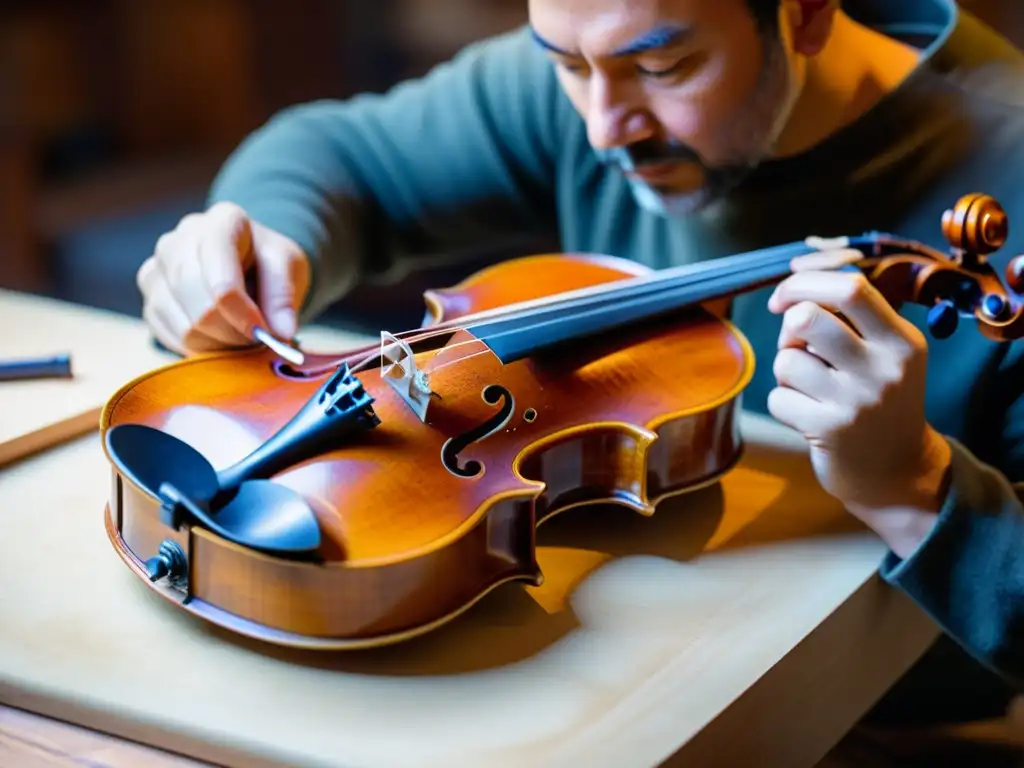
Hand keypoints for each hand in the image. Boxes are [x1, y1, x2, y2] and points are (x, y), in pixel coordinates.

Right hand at [136, 202, 310, 355]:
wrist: (243, 261)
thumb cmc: (266, 261)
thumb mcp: (288, 267)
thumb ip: (284, 296)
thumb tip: (280, 333)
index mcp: (222, 222)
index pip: (222, 278)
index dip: (242, 313)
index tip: (264, 333)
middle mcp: (179, 239)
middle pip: (198, 304)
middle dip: (231, 332)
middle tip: (256, 341)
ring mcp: (157, 267)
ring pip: (183, 325)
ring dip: (217, 344)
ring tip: (241, 338)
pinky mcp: (150, 297)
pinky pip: (170, 335)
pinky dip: (199, 347)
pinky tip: (220, 338)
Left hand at [765, 249, 950, 552]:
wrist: (899, 473)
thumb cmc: (879, 403)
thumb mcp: (886, 357)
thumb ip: (849, 322)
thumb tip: (791, 294)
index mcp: (902, 341)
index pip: (851, 288)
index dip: (804, 284)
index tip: (783, 299)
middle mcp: (884, 368)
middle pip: (807, 318)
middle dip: (788, 330)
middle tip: (797, 348)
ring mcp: (857, 401)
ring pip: (786, 360)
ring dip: (786, 372)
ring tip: (809, 388)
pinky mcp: (829, 430)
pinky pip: (778, 398)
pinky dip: (784, 404)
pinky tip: (808, 417)